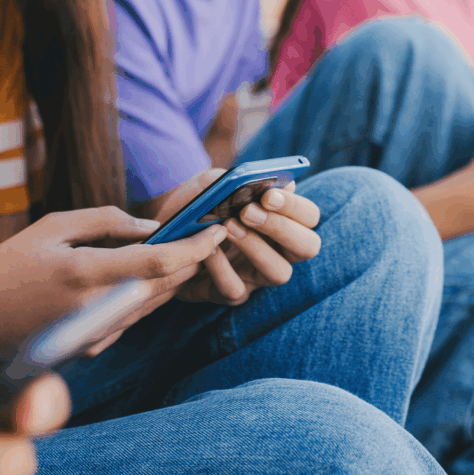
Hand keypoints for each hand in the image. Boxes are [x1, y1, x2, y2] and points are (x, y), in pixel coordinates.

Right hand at [0, 207, 226, 368]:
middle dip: (195, 258)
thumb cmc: (9, 267)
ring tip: (195, 247)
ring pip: (156, 301)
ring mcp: (98, 332)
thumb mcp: (52, 227)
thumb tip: (152, 227)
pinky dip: (154, 293)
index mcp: (86, 273)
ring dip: (180, 276)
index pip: (159, 263)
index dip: (195, 246)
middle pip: (166, 284)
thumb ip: (106, 221)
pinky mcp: (95, 344)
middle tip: (212, 231)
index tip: (217, 228)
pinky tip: (162, 272)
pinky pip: (136, 315)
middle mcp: (98, 308)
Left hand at [158, 170, 320, 305]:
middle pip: (307, 247)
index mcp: (282, 220)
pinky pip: (236, 289)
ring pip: (279, 273)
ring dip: (256, 248)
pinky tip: (207, 251)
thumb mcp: (215, 185)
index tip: (268, 195)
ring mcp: (258, 275)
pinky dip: (222, 269)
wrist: (163, 226)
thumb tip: (271, 182)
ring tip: (228, 227)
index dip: (294, 207)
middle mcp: (279, 250)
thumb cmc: (198, 203)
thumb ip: (240, 181)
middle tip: (248, 211)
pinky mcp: (233, 293)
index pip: (309, 216)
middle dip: (281, 228)